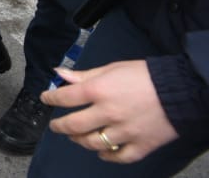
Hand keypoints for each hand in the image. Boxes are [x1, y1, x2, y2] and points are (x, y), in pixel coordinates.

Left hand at [42, 61, 179, 164]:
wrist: (180, 90)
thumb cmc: (144, 75)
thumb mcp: (111, 68)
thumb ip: (84, 75)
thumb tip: (59, 73)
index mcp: (98, 91)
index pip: (64, 98)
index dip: (50, 98)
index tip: (46, 99)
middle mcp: (108, 113)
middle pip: (74, 125)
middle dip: (59, 126)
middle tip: (55, 126)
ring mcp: (124, 132)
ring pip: (93, 143)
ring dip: (80, 141)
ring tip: (76, 137)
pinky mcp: (141, 145)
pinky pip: (119, 156)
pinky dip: (108, 156)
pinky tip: (102, 152)